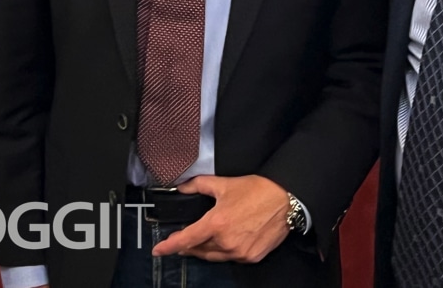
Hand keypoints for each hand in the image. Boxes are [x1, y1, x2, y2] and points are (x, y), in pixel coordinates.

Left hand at [150, 174, 289, 262]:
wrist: (284, 200)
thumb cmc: (256, 191)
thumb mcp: (223, 184)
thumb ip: (198, 185)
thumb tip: (182, 187)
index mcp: (216, 223)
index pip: (187, 239)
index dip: (169, 246)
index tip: (158, 250)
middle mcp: (226, 241)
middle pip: (199, 250)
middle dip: (189, 246)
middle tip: (182, 241)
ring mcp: (240, 252)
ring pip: (214, 256)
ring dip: (205, 250)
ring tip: (200, 242)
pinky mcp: (251, 257)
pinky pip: (231, 258)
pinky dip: (224, 251)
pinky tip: (224, 242)